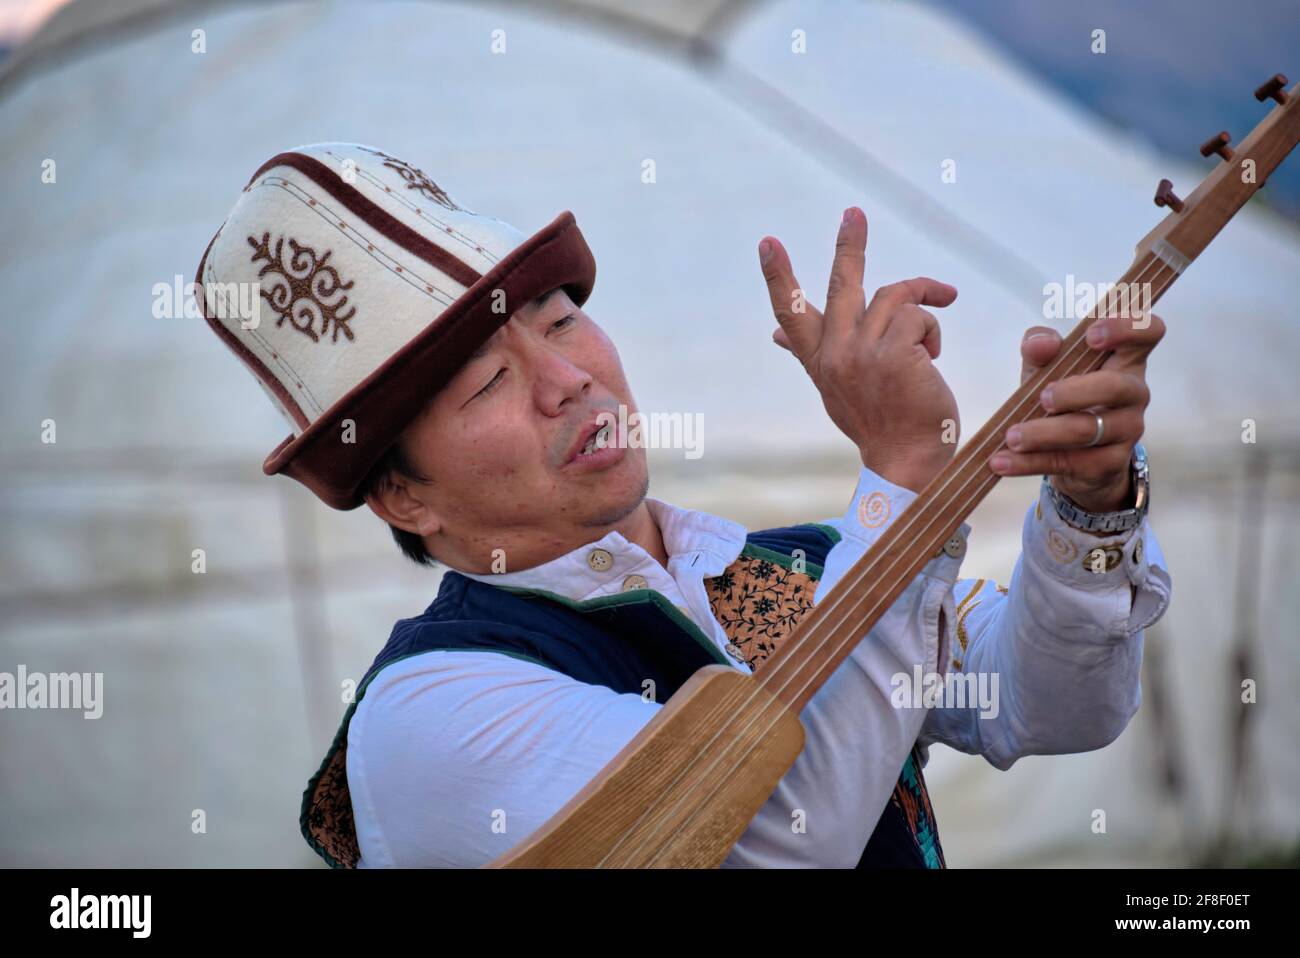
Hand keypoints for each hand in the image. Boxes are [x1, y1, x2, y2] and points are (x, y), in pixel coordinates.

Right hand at [759, 207, 959, 491]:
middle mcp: (836, 354)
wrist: (907, 460)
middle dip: (850, 244)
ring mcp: (864, 353)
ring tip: (928, 342)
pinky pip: (920, 316)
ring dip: (921, 308)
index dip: (779, 275)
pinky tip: (931, 361)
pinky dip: (932, 332)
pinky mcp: (896, 353)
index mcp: (819, 361)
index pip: (791, 312)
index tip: (768, 243)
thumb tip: (774, 332)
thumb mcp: (835, 387)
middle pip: (844, 285)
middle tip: (854, 212)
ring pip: (897, 297)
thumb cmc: (877, 424)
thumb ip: (810, 353)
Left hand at [990, 313, 1165, 512]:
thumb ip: (1040, 350)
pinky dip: (1030, 462)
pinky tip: (1002, 462)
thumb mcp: (1047, 370)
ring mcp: (1127, 430)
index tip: (1091, 336)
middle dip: (1074, 392)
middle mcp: (1134, 393)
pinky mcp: (1110, 463)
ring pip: (1089, 429)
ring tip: (1011, 436)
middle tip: (1042, 397)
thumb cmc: (1065, 399)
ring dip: (1044, 433)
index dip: (1127, 328)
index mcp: (1125, 359)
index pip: (1148, 332)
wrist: (1076, 459)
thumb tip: (1039, 343)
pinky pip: (1070, 462)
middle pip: (1116, 386)